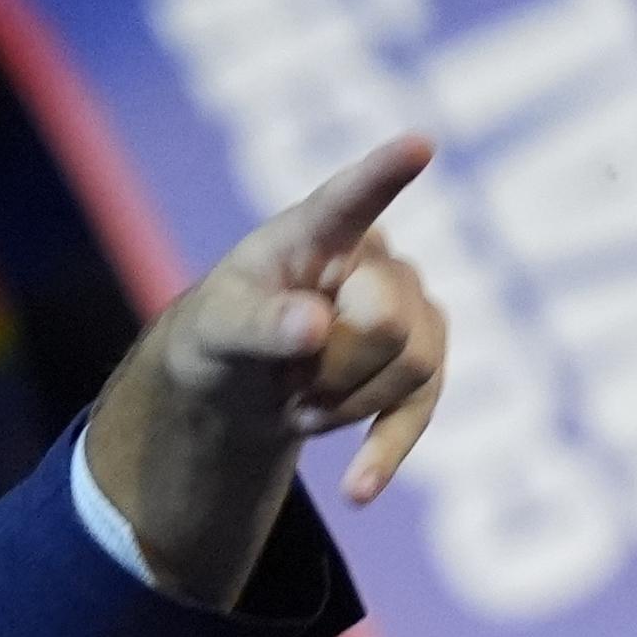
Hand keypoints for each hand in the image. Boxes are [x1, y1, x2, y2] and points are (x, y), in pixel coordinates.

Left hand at [83, 133, 446, 607]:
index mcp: (316, 230)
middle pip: (389, 320)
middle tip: (287, 374)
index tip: (417, 144)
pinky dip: (384, 452)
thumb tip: (316, 326)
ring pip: (414, 366)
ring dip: (344, 402)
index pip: (350, 198)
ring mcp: (410, 307)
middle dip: (335, 365)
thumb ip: (257, 324)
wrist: (242, 382)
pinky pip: (422, 409)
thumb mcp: (214, 332)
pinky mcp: (423, 363)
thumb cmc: (221, 334)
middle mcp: (376, 258)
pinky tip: (356, 492)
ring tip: (297, 398)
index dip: (383, 174)